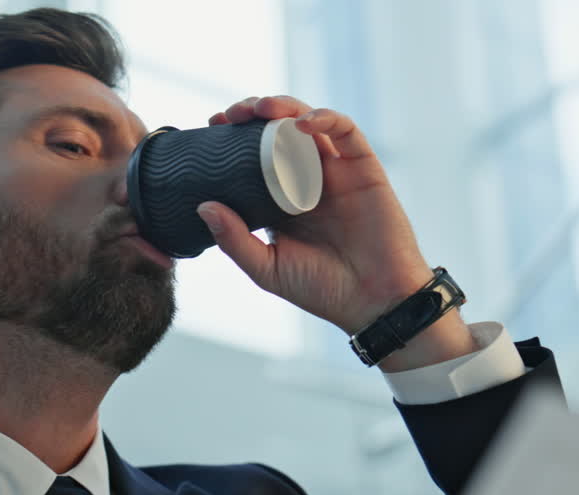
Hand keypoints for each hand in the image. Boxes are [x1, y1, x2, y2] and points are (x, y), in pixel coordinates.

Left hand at [201, 96, 478, 370]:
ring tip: (259, 109)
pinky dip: (324, 118)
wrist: (375, 303)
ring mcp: (336, 171)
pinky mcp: (364, 168)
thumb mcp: (267, 269)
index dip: (232, 137)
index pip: (253, 156)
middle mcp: (307, 179)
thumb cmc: (322, 290)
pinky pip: (345, 132)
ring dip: (283, 107)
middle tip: (230, 116)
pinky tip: (301, 122)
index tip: (211, 130)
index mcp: (281, 199)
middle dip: (252, 114)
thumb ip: (235, 240)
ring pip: (308, 122)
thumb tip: (203, 206)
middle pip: (278, 131)